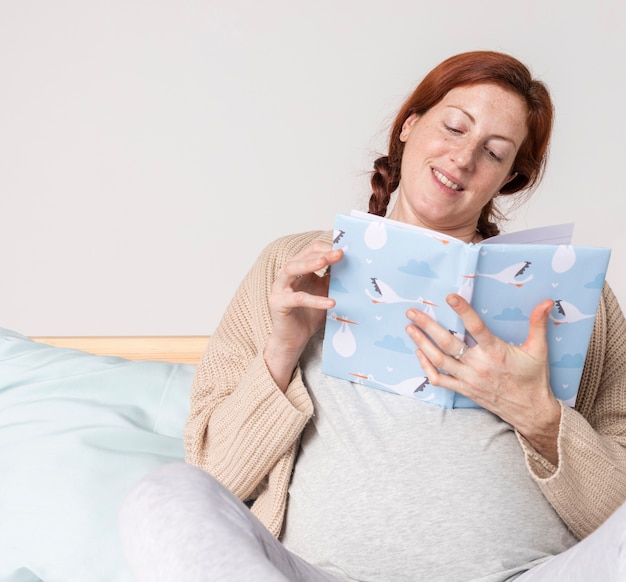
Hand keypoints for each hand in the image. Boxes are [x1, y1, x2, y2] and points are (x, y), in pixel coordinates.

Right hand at [264, 240, 342, 390]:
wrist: (294, 339)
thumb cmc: (309, 315)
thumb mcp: (325, 293)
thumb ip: (333, 279)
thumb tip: (351, 266)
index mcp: (298, 270)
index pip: (310, 251)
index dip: (326, 248)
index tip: (345, 250)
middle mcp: (286, 275)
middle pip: (301, 256)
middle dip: (321, 253)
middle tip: (339, 253)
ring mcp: (279, 288)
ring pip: (291, 269)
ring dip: (309, 264)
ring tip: (326, 262)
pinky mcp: (278, 304)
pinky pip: (297, 298)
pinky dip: (315, 300)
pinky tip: (331, 302)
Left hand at [405, 294, 560, 464]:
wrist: (531, 411)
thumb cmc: (534, 378)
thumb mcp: (539, 350)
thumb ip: (538, 324)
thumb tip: (547, 301)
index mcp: (496, 352)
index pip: (476, 327)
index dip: (463, 311)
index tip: (449, 297)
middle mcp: (478, 365)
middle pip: (447, 342)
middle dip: (427, 326)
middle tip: (412, 312)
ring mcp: (468, 379)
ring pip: (438, 360)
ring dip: (421, 343)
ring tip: (409, 328)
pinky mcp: (463, 390)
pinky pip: (439, 379)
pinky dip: (426, 367)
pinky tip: (419, 353)